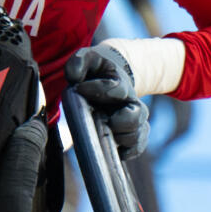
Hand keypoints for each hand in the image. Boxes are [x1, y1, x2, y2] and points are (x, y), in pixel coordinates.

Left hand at [65, 45, 147, 159]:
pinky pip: (135, 148)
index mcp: (120, 85)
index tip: (79, 88)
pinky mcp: (130, 134)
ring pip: (137, 135)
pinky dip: (127, 152)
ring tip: (105, 134)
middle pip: (136, 117)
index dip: (99, 90)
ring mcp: (132, 121)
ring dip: (123, 138)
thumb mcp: (89, 59)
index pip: (115, 89)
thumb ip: (80, 61)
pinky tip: (115, 151)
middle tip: (104, 119)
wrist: (109, 77)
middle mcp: (130, 104)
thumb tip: (73, 76)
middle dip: (121, 121)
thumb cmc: (96, 71)